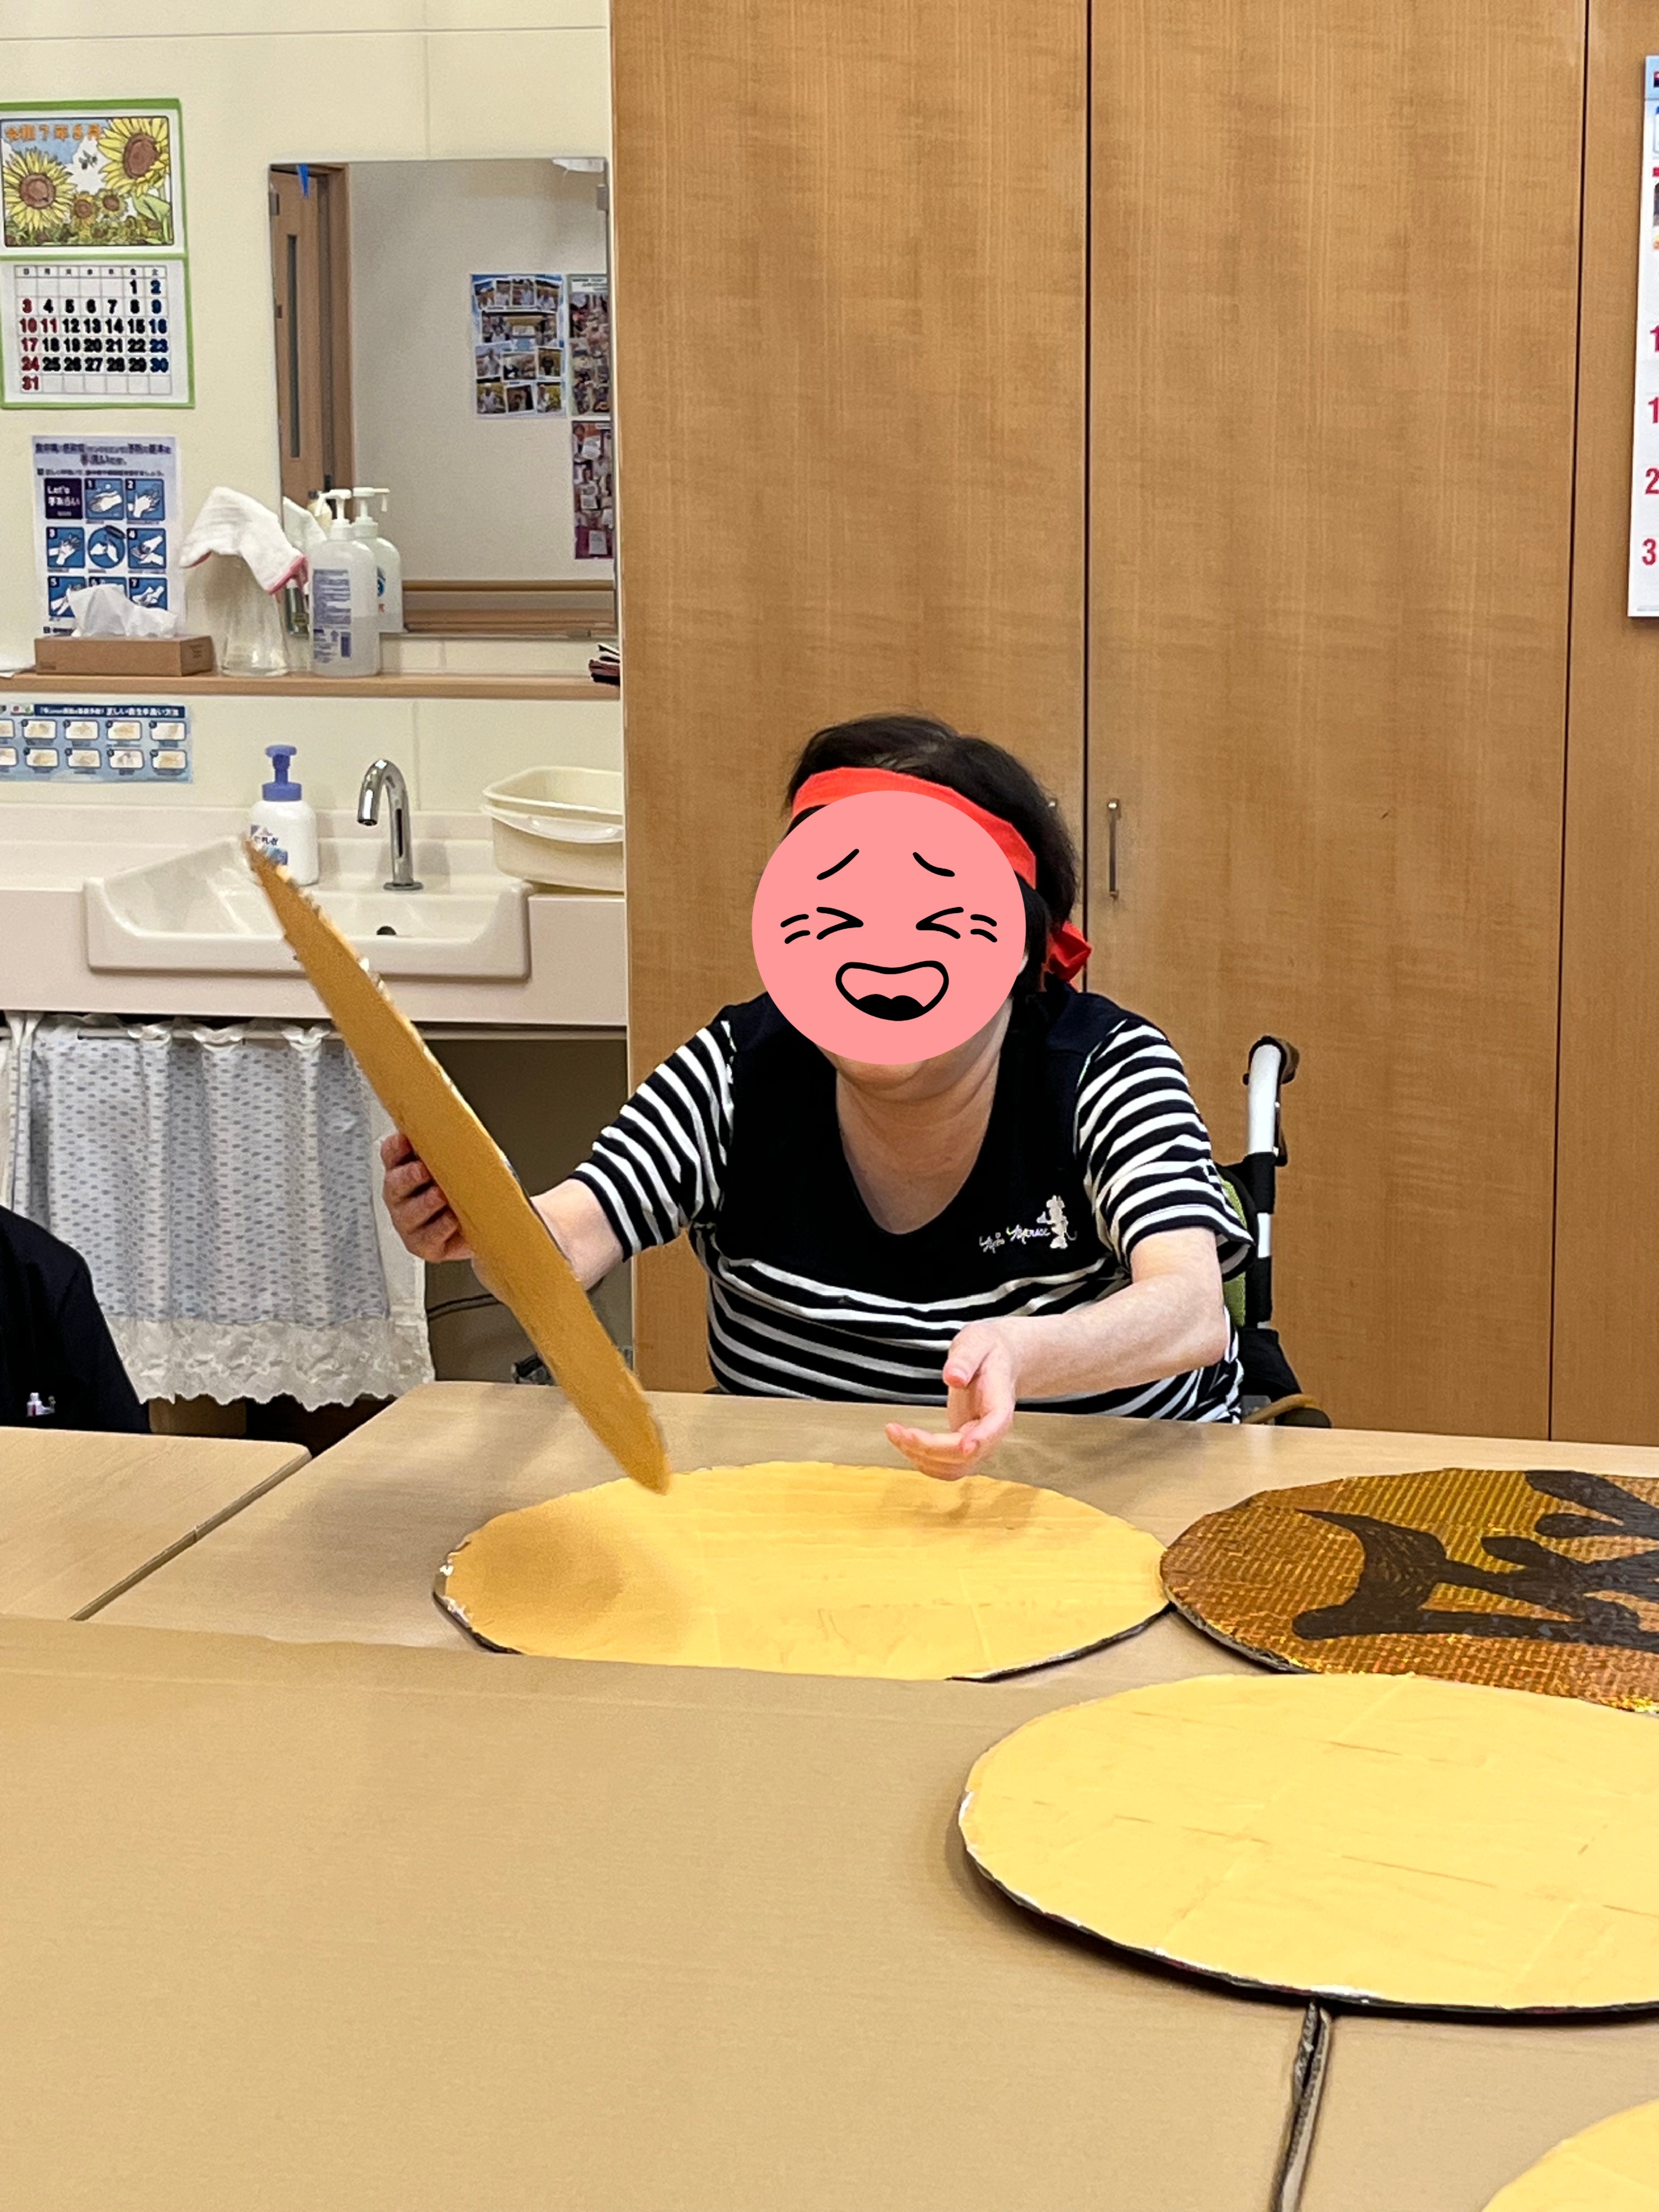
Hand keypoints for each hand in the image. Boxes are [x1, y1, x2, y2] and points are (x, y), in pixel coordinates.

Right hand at [380, 1130, 472, 1262]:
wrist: (478, 1227)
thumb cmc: (463, 1191)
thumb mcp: (458, 1166)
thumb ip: (453, 1152)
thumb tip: (465, 1136)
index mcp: (405, 1170)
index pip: (391, 1154)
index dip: (396, 1148)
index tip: (406, 1141)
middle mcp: (401, 1196)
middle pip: (395, 1183)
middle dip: (408, 1176)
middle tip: (423, 1170)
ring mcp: (408, 1222)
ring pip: (409, 1213)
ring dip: (425, 1203)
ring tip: (440, 1196)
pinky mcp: (422, 1244)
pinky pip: (428, 1237)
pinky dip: (441, 1227)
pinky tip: (452, 1219)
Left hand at [886, 1321, 1020, 1480]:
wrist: (997, 1360)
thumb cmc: (988, 1350)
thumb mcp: (976, 1342)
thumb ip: (965, 1359)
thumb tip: (953, 1377)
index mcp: (1000, 1403)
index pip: (995, 1426)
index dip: (981, 1439)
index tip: (963, 1446)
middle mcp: (991, 1430)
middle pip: (966, 1454)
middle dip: (929, 1448)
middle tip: (897, 1430)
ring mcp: (978, 1442)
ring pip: (953, 1468)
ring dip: (920, 1458)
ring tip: (895, 1434)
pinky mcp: (963, 1447)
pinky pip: (945, 1466)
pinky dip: (921, 1459)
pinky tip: (904, 1442)